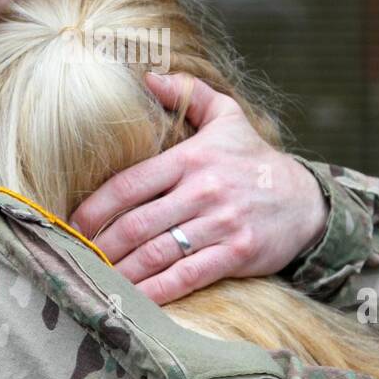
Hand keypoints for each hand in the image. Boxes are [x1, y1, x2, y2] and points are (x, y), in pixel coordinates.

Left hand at [68, 71, 328, 304]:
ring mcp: (221, 224)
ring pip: (157, 253)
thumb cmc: (255, 160)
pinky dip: (157, 292)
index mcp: (192, 158)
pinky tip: (135, 301)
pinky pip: (187, 276)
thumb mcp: (227, 117)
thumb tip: (147, 77)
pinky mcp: (237, 254)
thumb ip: (188, 94)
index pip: (130, 183)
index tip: (71, 223)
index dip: (96, 207)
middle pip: (137, 223)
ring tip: (97, 281)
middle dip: (102, 245)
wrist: (307, 201)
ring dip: (122, 271)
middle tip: (77, 259)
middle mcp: (203, 190)